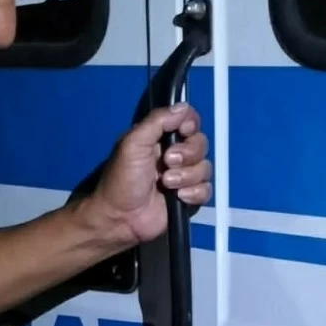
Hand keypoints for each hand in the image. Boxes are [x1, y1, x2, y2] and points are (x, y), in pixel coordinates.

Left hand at [82, 104, 210, 247]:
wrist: (120, 217)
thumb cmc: (121, 179)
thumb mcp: (133, 143)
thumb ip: (157, 121)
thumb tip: (183, 107)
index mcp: (161, 138)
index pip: (189, 122)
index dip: (191, 124)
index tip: (184, 131)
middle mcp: (175, 155)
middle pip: (201, 144)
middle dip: (187, 154)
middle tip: (167, 163)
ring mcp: (183, 177)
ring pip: (205, 168)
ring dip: (187, 176)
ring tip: (166, 183)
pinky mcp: (189, 198)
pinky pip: (206, 190)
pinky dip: (194, 193)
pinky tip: (178, 197)